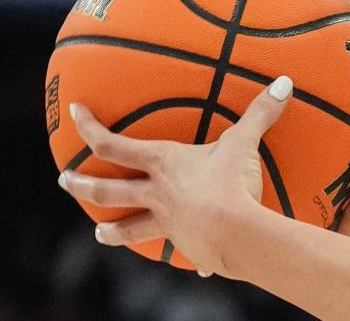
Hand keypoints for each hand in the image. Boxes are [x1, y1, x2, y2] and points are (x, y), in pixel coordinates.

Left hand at [58, 75, 294, 277]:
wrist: (235, 233)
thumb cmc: (231, 183)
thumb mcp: (244, 143)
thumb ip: (261, 112)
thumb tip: (284, 82)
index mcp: (163, 164)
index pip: (113, 144)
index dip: (89, 127)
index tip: (74, 113)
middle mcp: (156, 194)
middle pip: (107, 189)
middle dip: (82, 183)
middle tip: (65, 179)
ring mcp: (166, 222)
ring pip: (128, 227)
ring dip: (111, 229)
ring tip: (98, 231)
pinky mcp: (184, 245)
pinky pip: (180, 250)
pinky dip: (188, 255)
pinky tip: (197, 266)